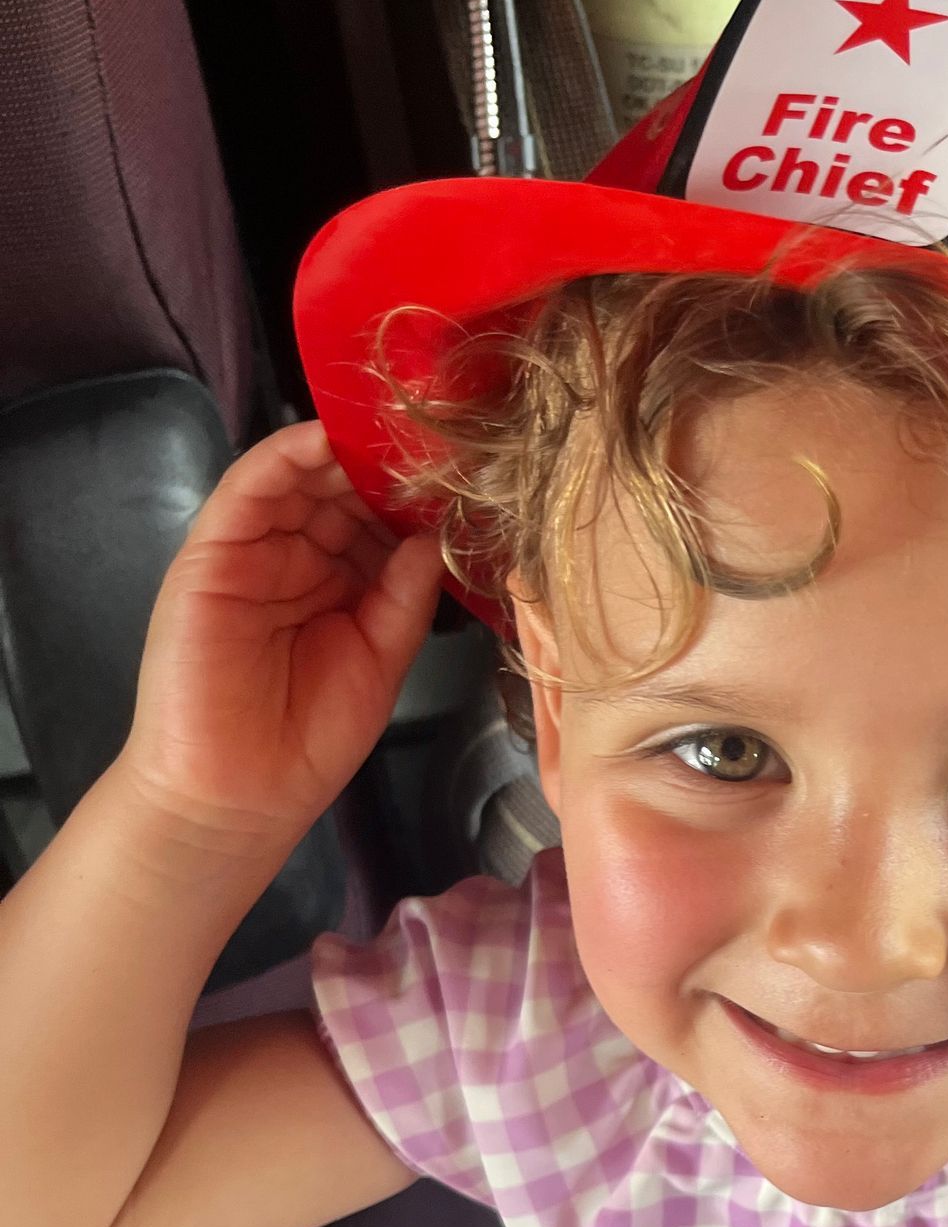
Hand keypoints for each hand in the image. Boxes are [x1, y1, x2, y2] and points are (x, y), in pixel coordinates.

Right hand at [120, 420, 446, 846]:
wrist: (237, 793)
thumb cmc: (308, 740)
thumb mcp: (381, 660)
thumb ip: (406, 597)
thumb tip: (433, 538)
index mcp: (335, 588)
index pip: (373, 524)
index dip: (410, 499)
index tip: (458, 475)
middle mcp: (294, 563)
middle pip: (338, 494)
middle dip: (382, 469)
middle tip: (430, 444)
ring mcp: (252, 555)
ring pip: (297, 481)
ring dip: (341, 452)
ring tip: (389, 433)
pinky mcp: (211, 553)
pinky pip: (247, 488)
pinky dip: (284, 456)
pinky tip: (325, 438)